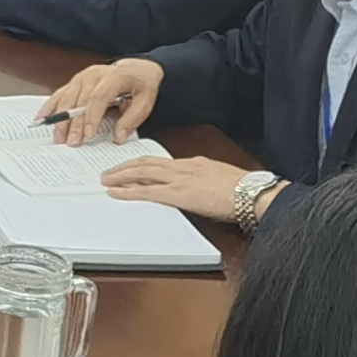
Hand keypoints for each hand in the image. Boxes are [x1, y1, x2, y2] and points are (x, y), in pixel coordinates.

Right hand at [42, 57, 162, 145]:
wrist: (138, 69)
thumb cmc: (142, 85)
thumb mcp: (146, 102)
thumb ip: (132, 119)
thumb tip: (118, 137)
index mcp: (113, 77)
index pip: (97, 98)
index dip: (91, 117)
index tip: (87, 136)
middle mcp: (94, 75)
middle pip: (79, 100)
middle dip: (73, 123)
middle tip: (71, 142)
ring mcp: (82, 77)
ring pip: (67, 98)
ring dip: (60, 119)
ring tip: (57, 137)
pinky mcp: (75, 82)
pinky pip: (60, 94)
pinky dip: (50, 106)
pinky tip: (42, 118)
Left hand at [101, 154, 261, 218]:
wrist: (251, 193)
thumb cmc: (242, 190)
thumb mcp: (218, 180)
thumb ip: (203, 182)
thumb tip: (195, 189)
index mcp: (193, 163)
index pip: (160, 162)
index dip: (142, 164)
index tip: (129, 167)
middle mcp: (182, 167)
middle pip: (146, 163)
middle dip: (124, 167)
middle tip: (108, 172)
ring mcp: (179, 179)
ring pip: (142, 173)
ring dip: (121, 176)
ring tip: (106, 181)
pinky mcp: (177, 194)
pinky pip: (146, 192)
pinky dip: (128, 192)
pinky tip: (116, 193)